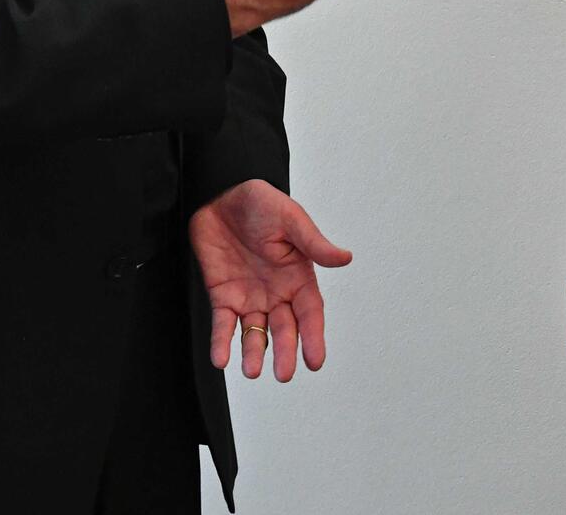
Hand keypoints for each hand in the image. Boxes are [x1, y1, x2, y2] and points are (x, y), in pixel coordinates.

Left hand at [190, 179, 351, 381]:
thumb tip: (345, 258)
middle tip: (284, 374)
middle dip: (285, 352)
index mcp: (298, 275)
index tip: (315, 360)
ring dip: (254, 353)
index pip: (309, 312)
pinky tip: (221, 358)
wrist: (220, 193)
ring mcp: (249, 296)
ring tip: (251, 371)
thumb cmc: (260, 202)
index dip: (313, 336)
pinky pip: (223, 324)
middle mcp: (276, 291)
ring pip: (255, 333)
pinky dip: (222, 342)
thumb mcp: (290, 218)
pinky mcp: (223, 295)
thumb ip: (313, 243)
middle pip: (284, 328)